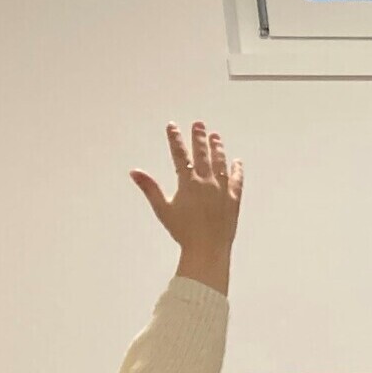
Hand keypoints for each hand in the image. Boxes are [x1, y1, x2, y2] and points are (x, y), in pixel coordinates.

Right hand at [131, 122, 243, 293]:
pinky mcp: (234, 199)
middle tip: (198, 124)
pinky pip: (237, 180)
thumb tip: (134, 171)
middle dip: (199, 138)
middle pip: (203, 155)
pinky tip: (237, 161)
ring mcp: (222, 190)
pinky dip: (236, 170)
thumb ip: (150, 188)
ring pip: (221, 163)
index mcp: (188, 184)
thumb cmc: (183, 231)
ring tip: (216, 136)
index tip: (172, 127)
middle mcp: (207, 183)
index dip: (175, 140)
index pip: (180, 156)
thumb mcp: (162, 209)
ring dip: (218, 148)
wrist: (208, 248)